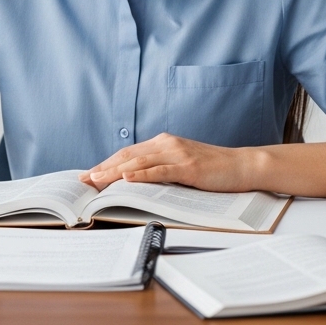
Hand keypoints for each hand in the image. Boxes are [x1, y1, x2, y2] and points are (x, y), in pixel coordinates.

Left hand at [79, 132, 259, 191]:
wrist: (242, 166)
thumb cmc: (212, 169)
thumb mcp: (181, 165)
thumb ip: (160, 168)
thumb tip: (134, 181)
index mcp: (163, 143)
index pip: (127, 153)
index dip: (106, 163)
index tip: (88, 175)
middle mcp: (166, 144)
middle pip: (127, 155)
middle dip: (103, 168)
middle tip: (84, 180)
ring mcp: (177, 153)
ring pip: (138, 162)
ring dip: (114, 172)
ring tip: (96, 180)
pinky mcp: (188, 166)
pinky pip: (160, 170)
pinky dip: (141, 174)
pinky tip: (127, 177)